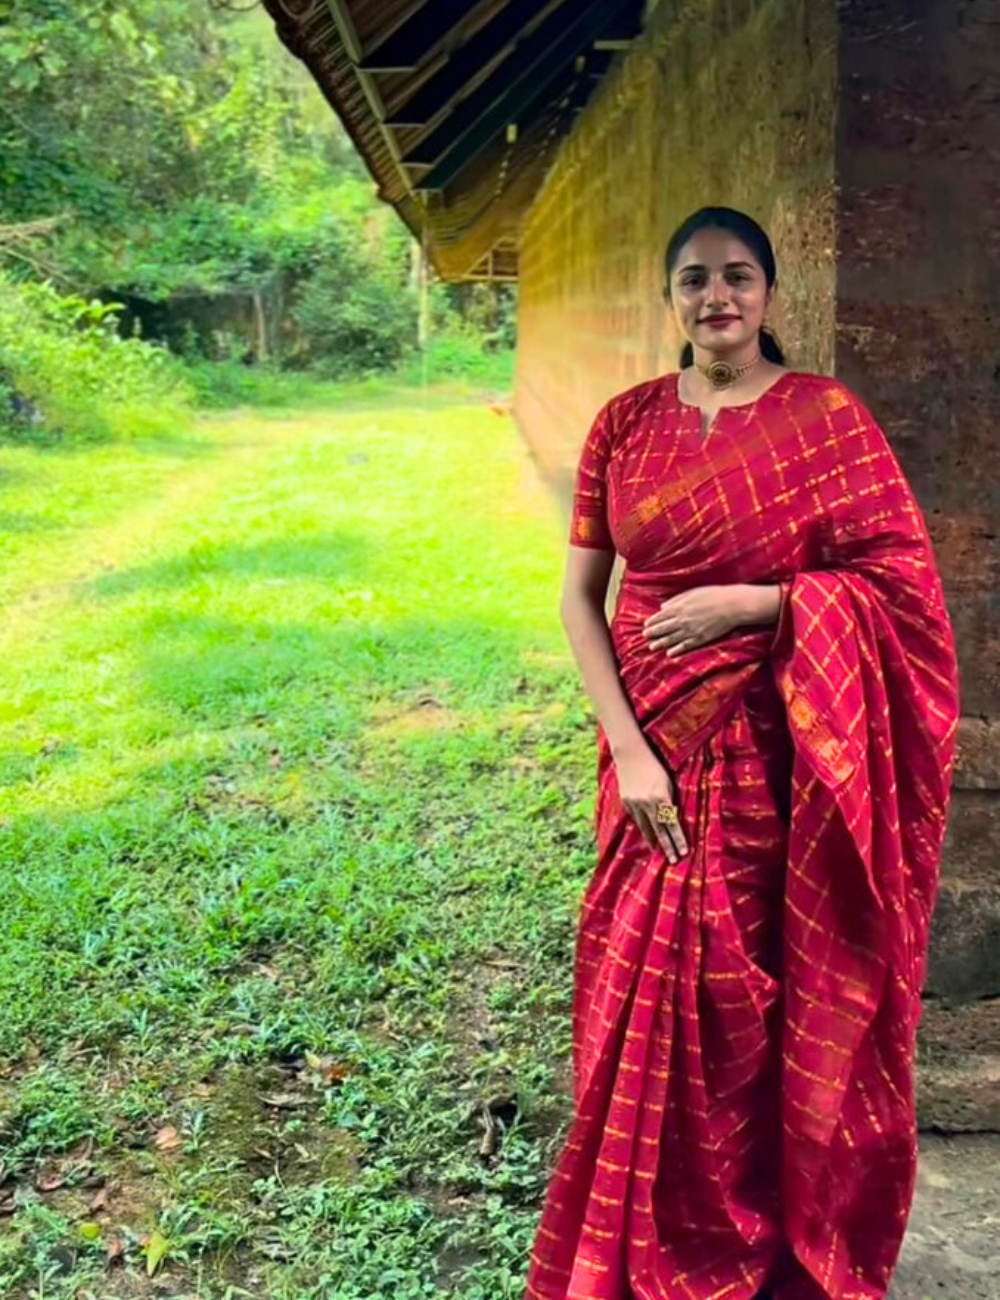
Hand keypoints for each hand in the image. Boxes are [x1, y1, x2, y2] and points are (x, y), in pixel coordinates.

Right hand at [613, 742, 687, 862]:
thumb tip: (674, 818)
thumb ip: (670, 800)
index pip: (672, 824)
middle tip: (673, 861)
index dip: (678, 840)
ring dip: (653, 841)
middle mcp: (646, 803)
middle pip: (659, 831)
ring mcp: (634, 803)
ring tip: (659, 852)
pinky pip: (636, 818)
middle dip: (667, 847)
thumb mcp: (668, 781)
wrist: (630, 753)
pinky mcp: (626, 801)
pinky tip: (647, 833)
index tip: (684, 853)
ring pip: (645, 828)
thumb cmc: (655, 764)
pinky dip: (643, 826)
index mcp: (661, 797)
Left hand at [642, 584, 749, 656]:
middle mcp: (683, 620)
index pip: (661, 616)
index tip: (645, 626)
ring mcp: (691, 630)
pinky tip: (669, 654)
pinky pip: (685, 646)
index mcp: (680, 607)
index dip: (652, 622)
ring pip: (672, 639)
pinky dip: (676, 650)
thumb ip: (676, 600)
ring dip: (660, 643)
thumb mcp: (693, 592)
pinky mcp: (701, 638)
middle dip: (653, 633)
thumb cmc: (714, 595)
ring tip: (652, 647)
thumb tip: (663, 606)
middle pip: (663, 628)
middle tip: (645, 637)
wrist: (732, 605)